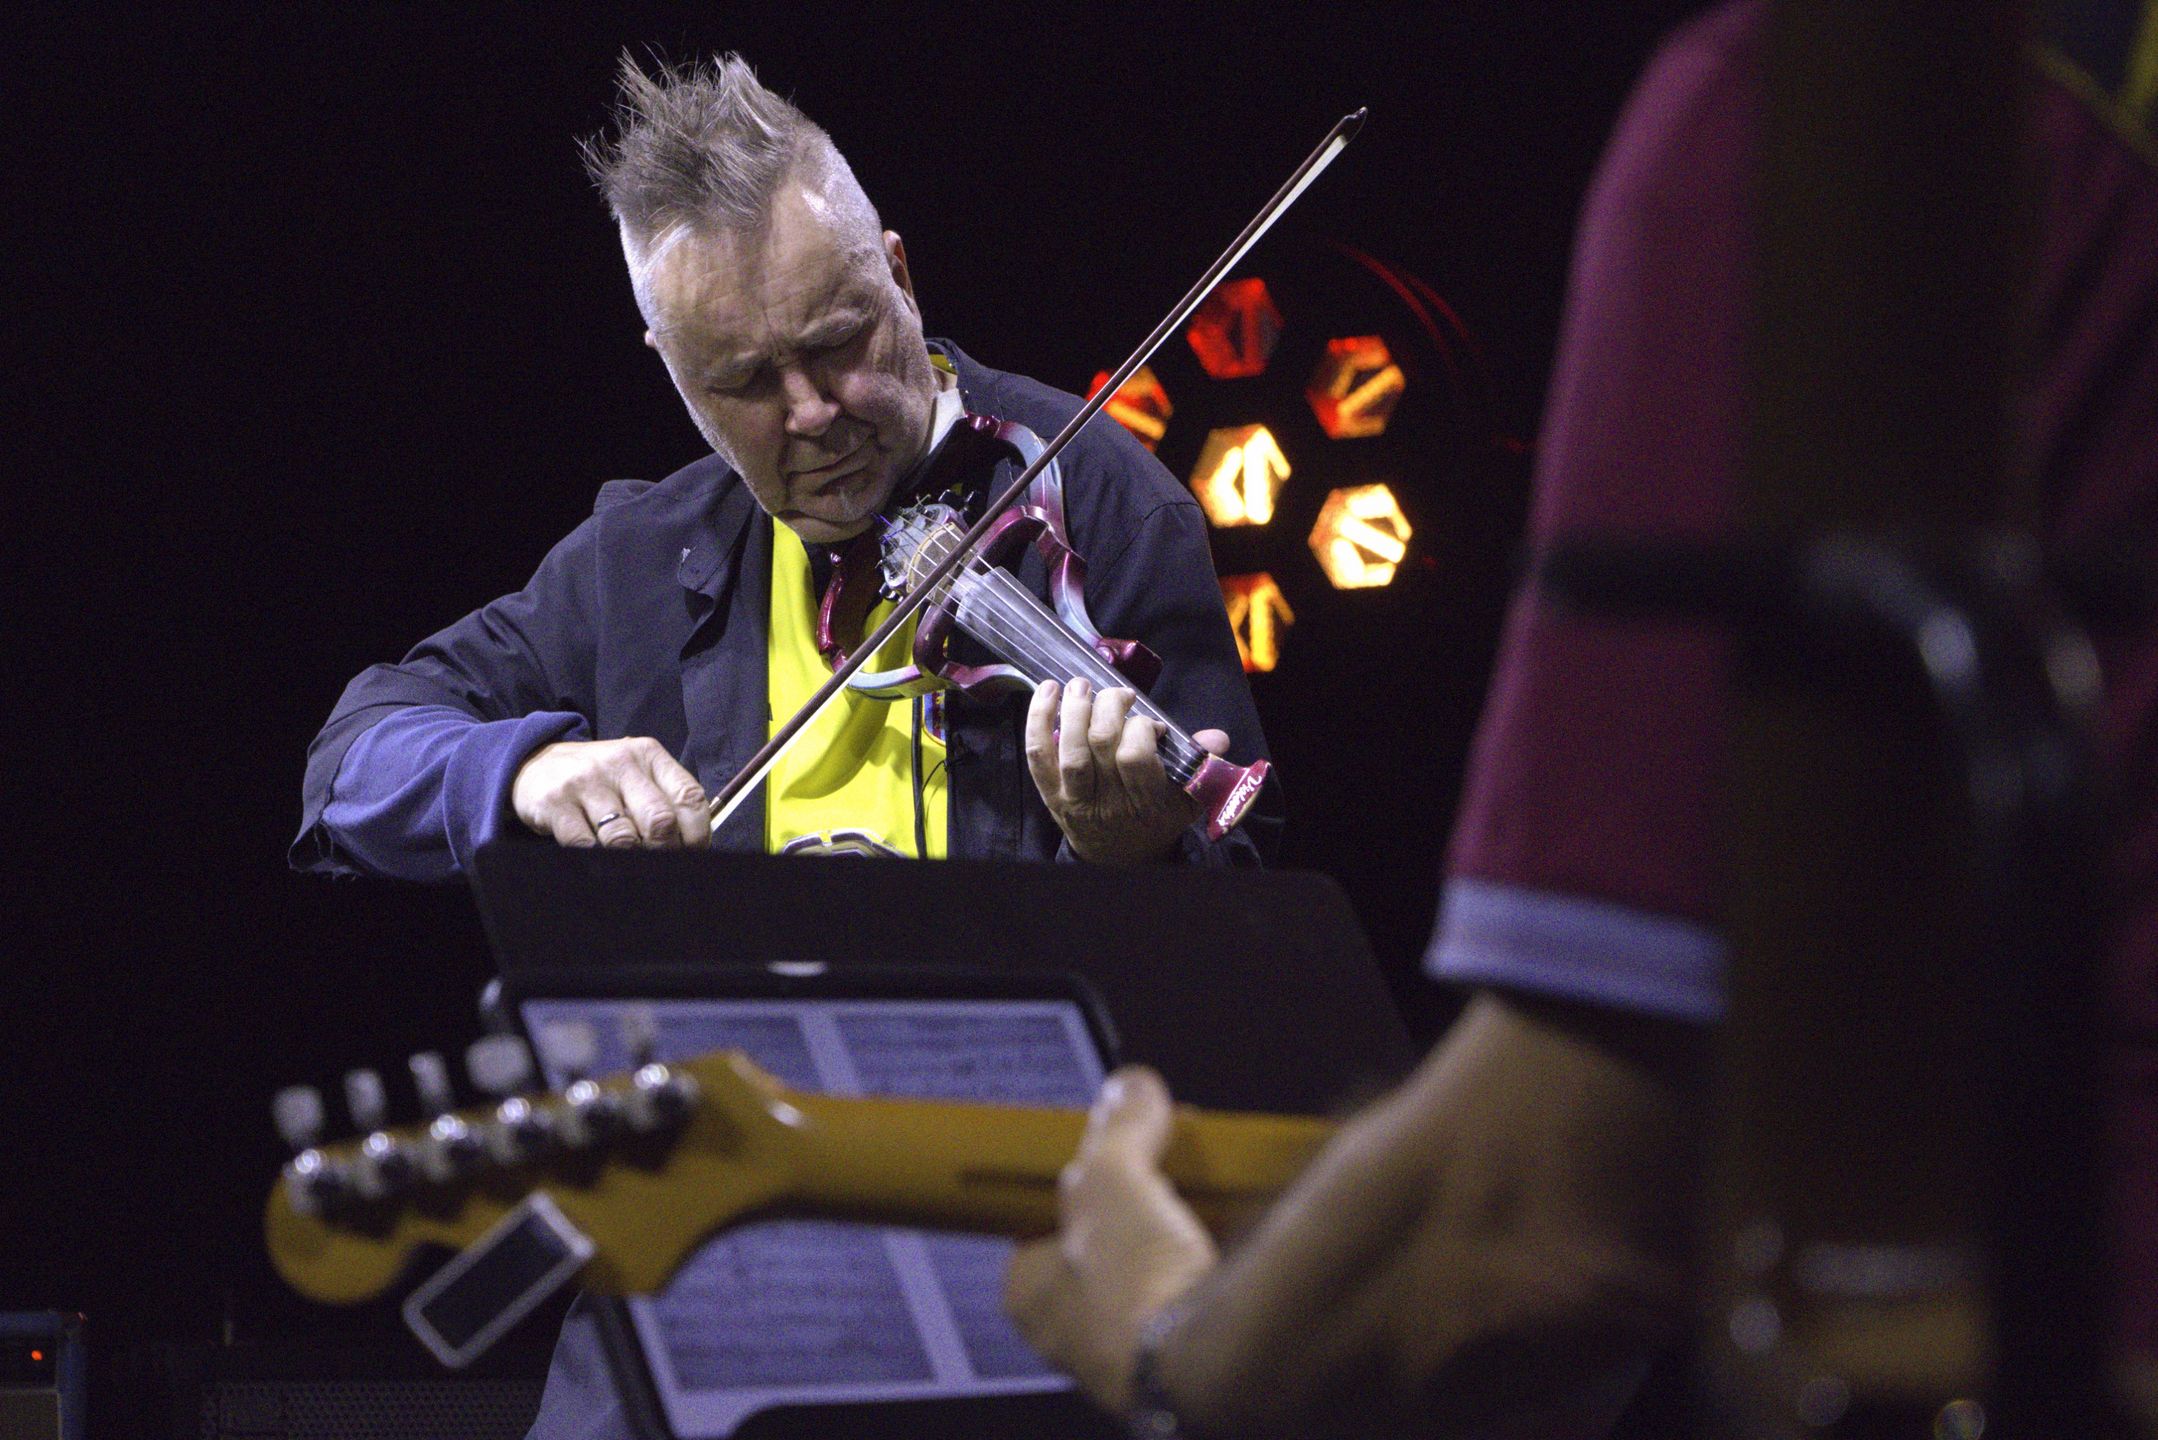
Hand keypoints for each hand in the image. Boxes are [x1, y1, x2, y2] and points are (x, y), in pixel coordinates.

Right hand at [510, 736, 711, 850]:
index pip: (690, 798)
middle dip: (664, 851)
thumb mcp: (636, 774)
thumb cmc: (600, 779)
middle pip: (660, 820)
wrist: (536, 763)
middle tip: (659, 863)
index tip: (693, 853)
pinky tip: (596, 854)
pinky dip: (595, 858)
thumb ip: (665, 800)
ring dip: (629, 858)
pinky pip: (585, 845)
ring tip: (626, 858)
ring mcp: (586, 782)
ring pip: (623, 838)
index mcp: (649, 755)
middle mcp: (620, 764)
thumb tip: (693, 847)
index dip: (698, 835)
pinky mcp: (556, 803)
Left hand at [1005, 1067, 1218, 1413]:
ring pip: (1148, 1269)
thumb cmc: (1132, 1286)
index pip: (1043, 1220)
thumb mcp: (1113, 1175)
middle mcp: (1073, 1329)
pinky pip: (1189, 1292)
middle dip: (1138, 1202)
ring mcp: (1129, 1348)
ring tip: (1204, 1193)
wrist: (1204, 1362)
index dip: (1082, 1178)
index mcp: (1032, 1293)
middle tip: (1168, 1169)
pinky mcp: (1184, 1354)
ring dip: (1176, 1230)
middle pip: (1102, 1242)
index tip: (1116, 1152)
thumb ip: (1119, 1127)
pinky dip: (1207, 1259)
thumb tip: (1131, 1085)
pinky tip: (1229, 1231)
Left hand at [1023, 679, 1230, 863]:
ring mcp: (1074, 799)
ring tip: (1081, 686)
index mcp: (1144, 802)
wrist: (1118, 858)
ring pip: (1069, 749)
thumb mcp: (1186, 799)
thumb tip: (1218, 738)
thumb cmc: (1154, 820)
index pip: (1135, 756)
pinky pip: (1038, 755)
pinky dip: (1038, 720)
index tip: (1149, 723)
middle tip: (1119, 695)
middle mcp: (1107, 801)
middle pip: (1100, 743)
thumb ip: (1201, 767)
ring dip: (1073, 709)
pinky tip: (1047, 691)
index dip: (1140, 728)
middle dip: (1108, 707)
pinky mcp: (1050, 794)